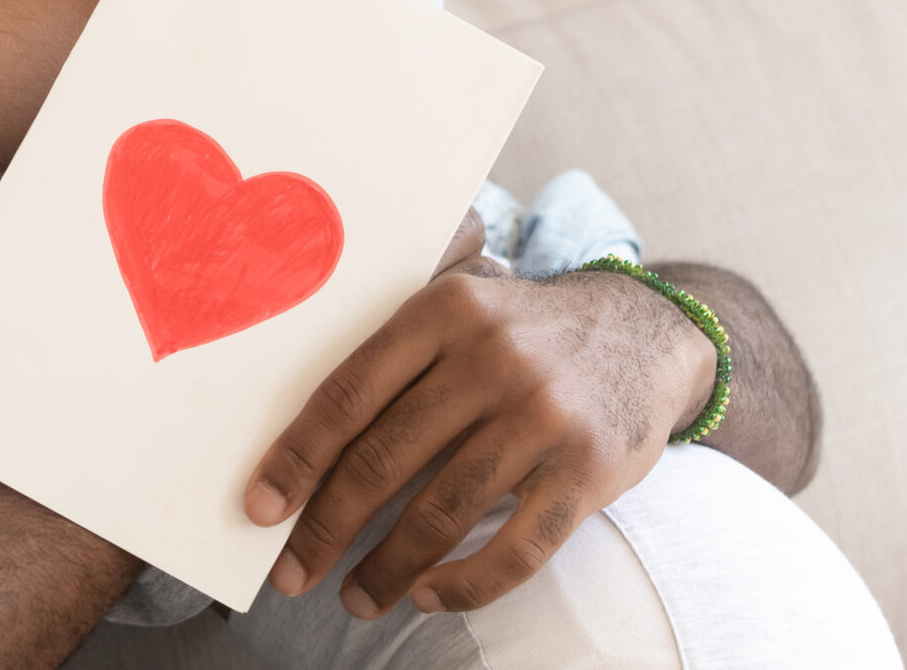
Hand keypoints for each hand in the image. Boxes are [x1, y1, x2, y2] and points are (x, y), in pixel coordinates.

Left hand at [241, 252, 713, 618]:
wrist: (645, 333)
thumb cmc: (521, 332)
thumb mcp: (460, 309)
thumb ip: (393, 353)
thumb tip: (301, 437)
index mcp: (441, 312)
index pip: (349, 393)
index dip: (298, 456)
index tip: (261, 506)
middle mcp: (490, 358)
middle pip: (385, 458)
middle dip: (327, 526)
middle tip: (292, 572)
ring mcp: (542, 415)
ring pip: (442, 510)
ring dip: (387, 566)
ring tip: (356, 598)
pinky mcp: (587, 468)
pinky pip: (517, 545)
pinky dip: (465, 583)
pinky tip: (427, 596)